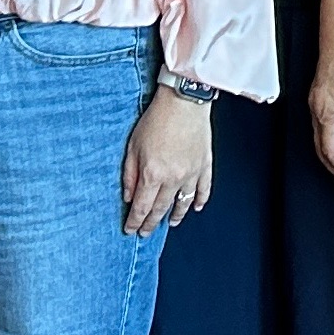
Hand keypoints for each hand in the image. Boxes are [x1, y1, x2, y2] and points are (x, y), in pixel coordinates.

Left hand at [122, 87, 214, 235]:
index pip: (142, 207)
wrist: (184, 102)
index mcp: (153, 174)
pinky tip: (195, 208)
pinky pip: (203, 190)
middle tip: (145, 232)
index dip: (135, 221)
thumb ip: (130, 174)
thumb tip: (128, 196)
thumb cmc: (157, 119)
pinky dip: (199, 201)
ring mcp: (191, 174)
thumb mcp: (133, 146)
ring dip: (176, 216)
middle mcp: (173, 178)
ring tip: (169, 223)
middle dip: (151, 223)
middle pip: (161, 209)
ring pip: (183, 203)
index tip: (131, 229)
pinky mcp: (204, 165)